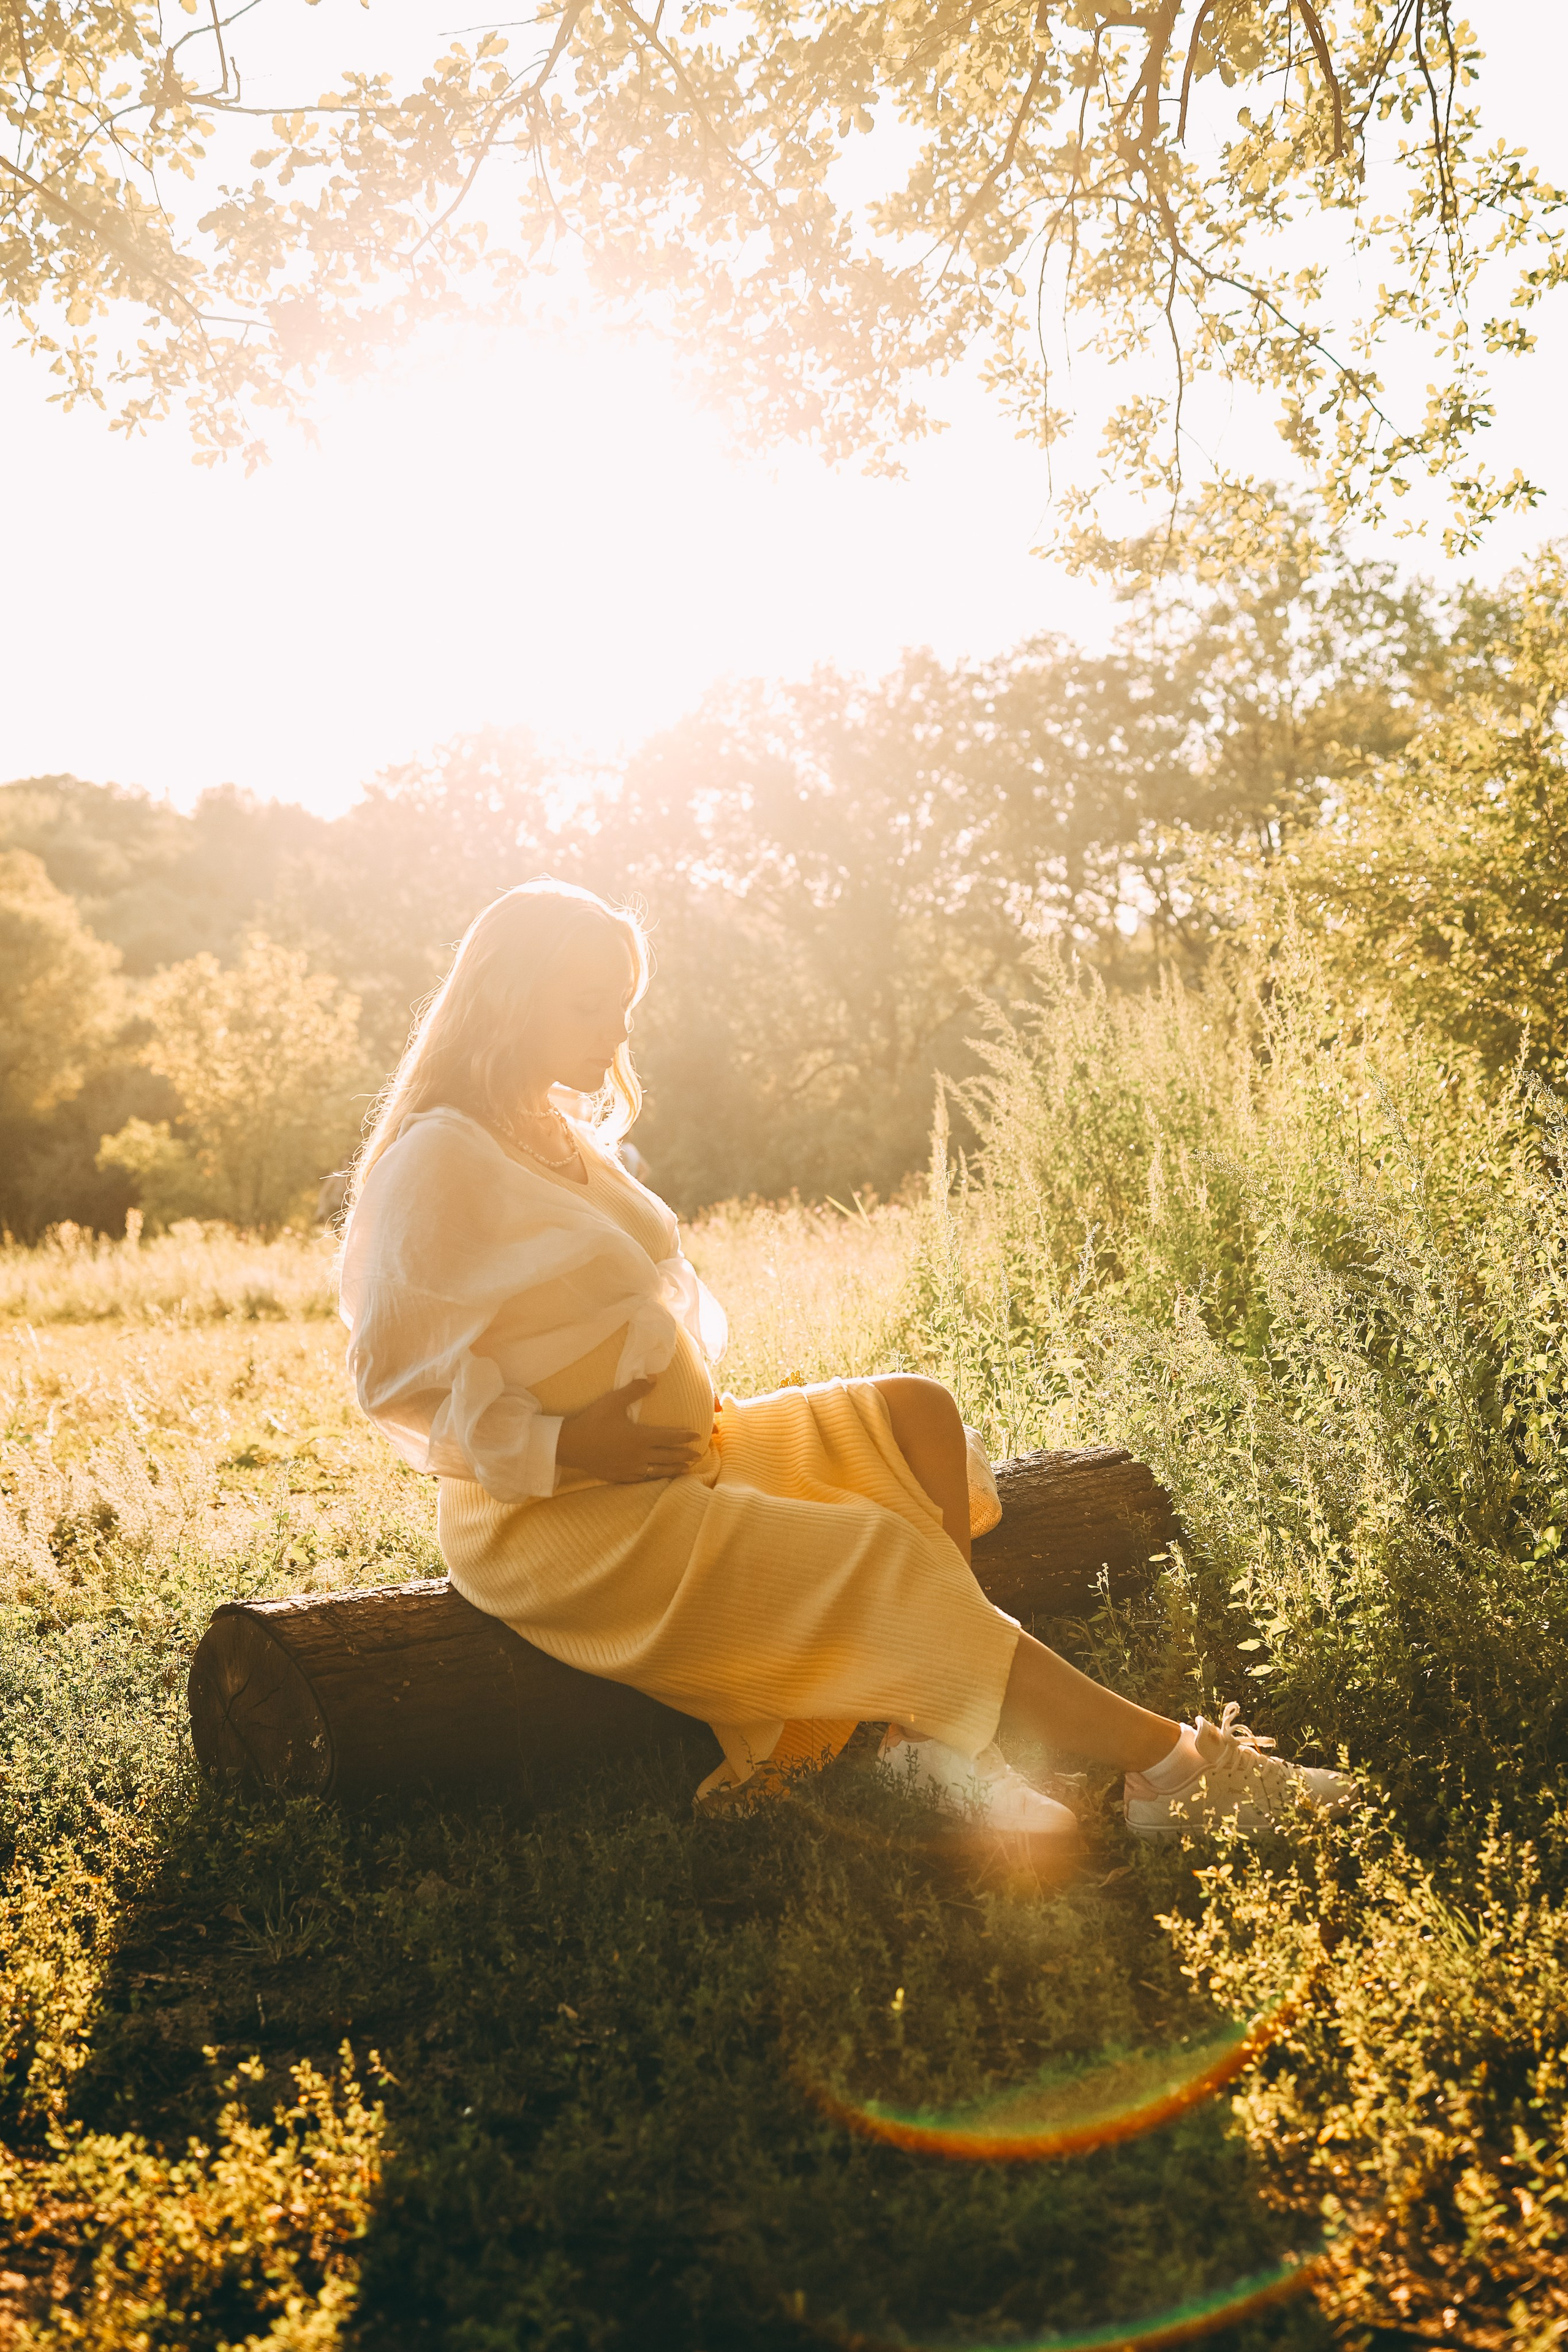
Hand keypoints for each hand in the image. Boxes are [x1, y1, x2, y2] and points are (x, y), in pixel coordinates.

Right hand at [556, 1377, 708, 1484]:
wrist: (570, 1445)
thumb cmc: (592, 1421)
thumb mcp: (613, 1401)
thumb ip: (635, 1390)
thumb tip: (654, 1378)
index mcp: (640, 1437)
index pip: (669, 1437)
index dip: (684, 1437)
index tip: (697, 1436)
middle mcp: (639, 1455)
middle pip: (668, 1456)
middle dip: (685, 1455)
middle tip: (699, 1456)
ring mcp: (630, 1468)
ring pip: (659, 1471)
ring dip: (675, 1469)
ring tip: (687, 1469)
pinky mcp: (620, 1476)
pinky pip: (643, 1479)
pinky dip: (655, 1478)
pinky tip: (659, 1477)